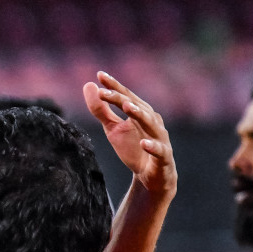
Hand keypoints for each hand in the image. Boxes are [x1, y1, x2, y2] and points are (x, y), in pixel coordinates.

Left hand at [83, 71, 175, 198]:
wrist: (150, 176)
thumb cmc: (133, 148)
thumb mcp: (112, 129)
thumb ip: (100, 110)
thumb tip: (88, 85)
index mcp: (140, 112)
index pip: (126, 96)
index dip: (114, 86)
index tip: (99, 75)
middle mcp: (152, 121)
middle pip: (137, 107)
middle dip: (122, 98)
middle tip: (105, 91)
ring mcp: (160, 138)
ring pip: (151, 123)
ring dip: (140, 114)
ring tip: (126, 106)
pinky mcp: (164, 157)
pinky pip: (159, 150)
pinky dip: (152, 147)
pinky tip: (143, 143)